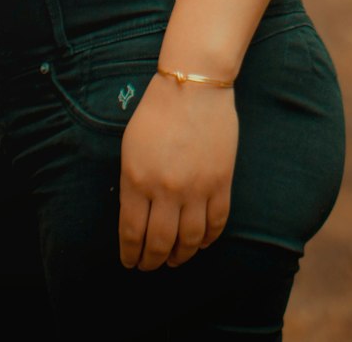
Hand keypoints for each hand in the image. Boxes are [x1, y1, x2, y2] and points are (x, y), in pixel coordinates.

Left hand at [118, 73, 237, 270]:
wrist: (194, 85)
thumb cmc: (157, 111)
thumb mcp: (130, 146)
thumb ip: (131, 184)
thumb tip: (135, 218)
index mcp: (137, 179)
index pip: (132, 232)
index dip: (130, 254)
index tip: (129, 262)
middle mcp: (166, 190)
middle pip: (160, 243)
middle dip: (152, 261)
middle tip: (150, 266)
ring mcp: (196, 189)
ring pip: (189, 241)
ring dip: (181, 256)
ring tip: (175, 259)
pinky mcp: (221, 183)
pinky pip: (216, 224)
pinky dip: (208, 240)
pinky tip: (200, 243)